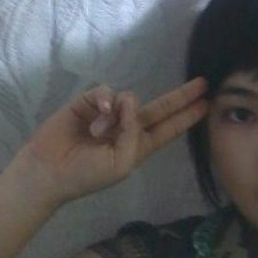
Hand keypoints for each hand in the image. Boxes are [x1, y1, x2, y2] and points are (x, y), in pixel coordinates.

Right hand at [19, 77, 208, 206]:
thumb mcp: (121, 163)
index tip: (207, 105)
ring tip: (98, 132)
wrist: (50, 171)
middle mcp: (128, 128)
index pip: (169, 129)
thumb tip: (131, 103)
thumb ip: (134, 135)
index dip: (187, 117)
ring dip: (118, 113)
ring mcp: (110, 114)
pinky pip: (106, 92)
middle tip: (203, 83)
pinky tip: (97, 115)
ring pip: (130, 98)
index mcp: (140, 146)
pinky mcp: (89, 102)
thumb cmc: (87, 174)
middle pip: (161, 108)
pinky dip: (105, 102)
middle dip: (181, 96)